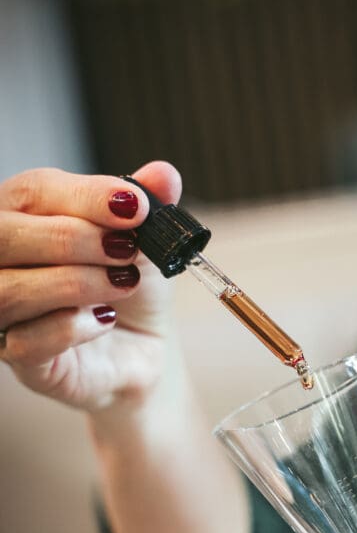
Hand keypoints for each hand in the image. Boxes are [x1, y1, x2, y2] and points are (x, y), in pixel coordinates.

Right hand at [0, 161, 180, 411]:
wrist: (143, 348)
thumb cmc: (130, 286)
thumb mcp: (144, 239)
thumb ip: (149, 203)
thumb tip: (164, 175)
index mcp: (24, 215)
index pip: (32, 190)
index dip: (84, 195)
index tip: (136, 206)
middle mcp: (1, 259)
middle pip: (4, 236)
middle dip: (73, 239)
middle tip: (127, 250)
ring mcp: (3, 311)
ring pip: (9, 290)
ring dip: (76, 283)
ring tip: (124, 282)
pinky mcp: (19, 357)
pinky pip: (27, 341)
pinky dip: (72, 327)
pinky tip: (106, 319)